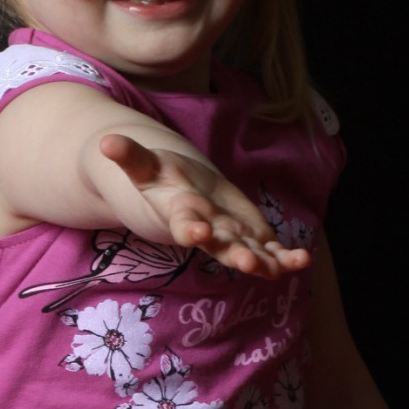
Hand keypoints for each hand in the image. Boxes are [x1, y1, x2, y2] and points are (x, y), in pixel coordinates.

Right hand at [98, 133, 309, 278]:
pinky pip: (269, 251)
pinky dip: (286, 257)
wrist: (180, 195)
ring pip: (248, 254)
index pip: (184, 224)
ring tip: (285, 267)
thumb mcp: (144, 165)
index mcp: (182, 214)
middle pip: (221, 246)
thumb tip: (106, 142)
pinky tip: (302, 259)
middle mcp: (207, 233)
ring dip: (266, 262)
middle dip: (236, 254)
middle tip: (249, 263)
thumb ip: (129, 156)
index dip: (190, 228)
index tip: (197, 232)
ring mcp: (230, 239)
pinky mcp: (250, 238)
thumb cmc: (160, 180)